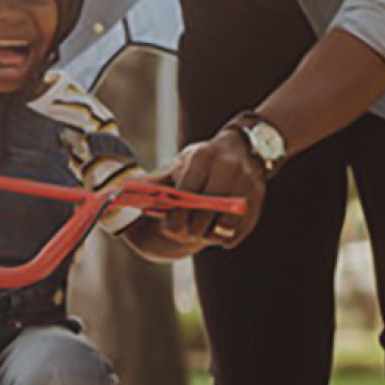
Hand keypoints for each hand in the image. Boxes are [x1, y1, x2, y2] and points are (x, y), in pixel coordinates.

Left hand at [155, 129, 267, 248]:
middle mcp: (227, 170)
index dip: (175, 215)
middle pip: (203, 214)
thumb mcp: (184, 161)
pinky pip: (236, 232)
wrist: (247, 147)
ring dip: (208, 234)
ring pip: (222, 227)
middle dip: (189, 229)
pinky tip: (216, 229)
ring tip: (201, 230)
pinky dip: (224, 238)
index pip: (186, 195)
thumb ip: (160, 179)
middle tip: (183, 232)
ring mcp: (246, 186)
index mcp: (204, 158)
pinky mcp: (257, 202)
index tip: (169, 223)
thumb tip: (127, 190)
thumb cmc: (208, 158)